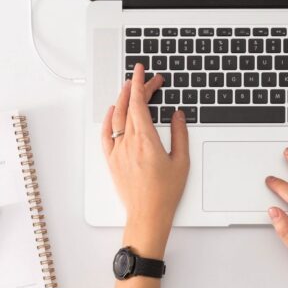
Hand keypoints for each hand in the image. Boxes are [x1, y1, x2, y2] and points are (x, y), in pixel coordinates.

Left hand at [101, 64, 189, 257]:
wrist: (147, 215)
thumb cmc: (165, 193)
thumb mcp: (181, 161)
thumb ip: (180, 134)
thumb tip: (177, 115)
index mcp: (146, 141)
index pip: (139, 104)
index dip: (141, 84)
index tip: (143, 72)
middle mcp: (129, 143)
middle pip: (129, 107)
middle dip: (137, 88)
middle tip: (147, 79)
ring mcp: (118, 151)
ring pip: (117, 118)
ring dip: (122, 99)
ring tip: (129, 88)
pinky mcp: (112, 160)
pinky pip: (106, 134)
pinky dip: (109, 119)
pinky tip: (113, 111)